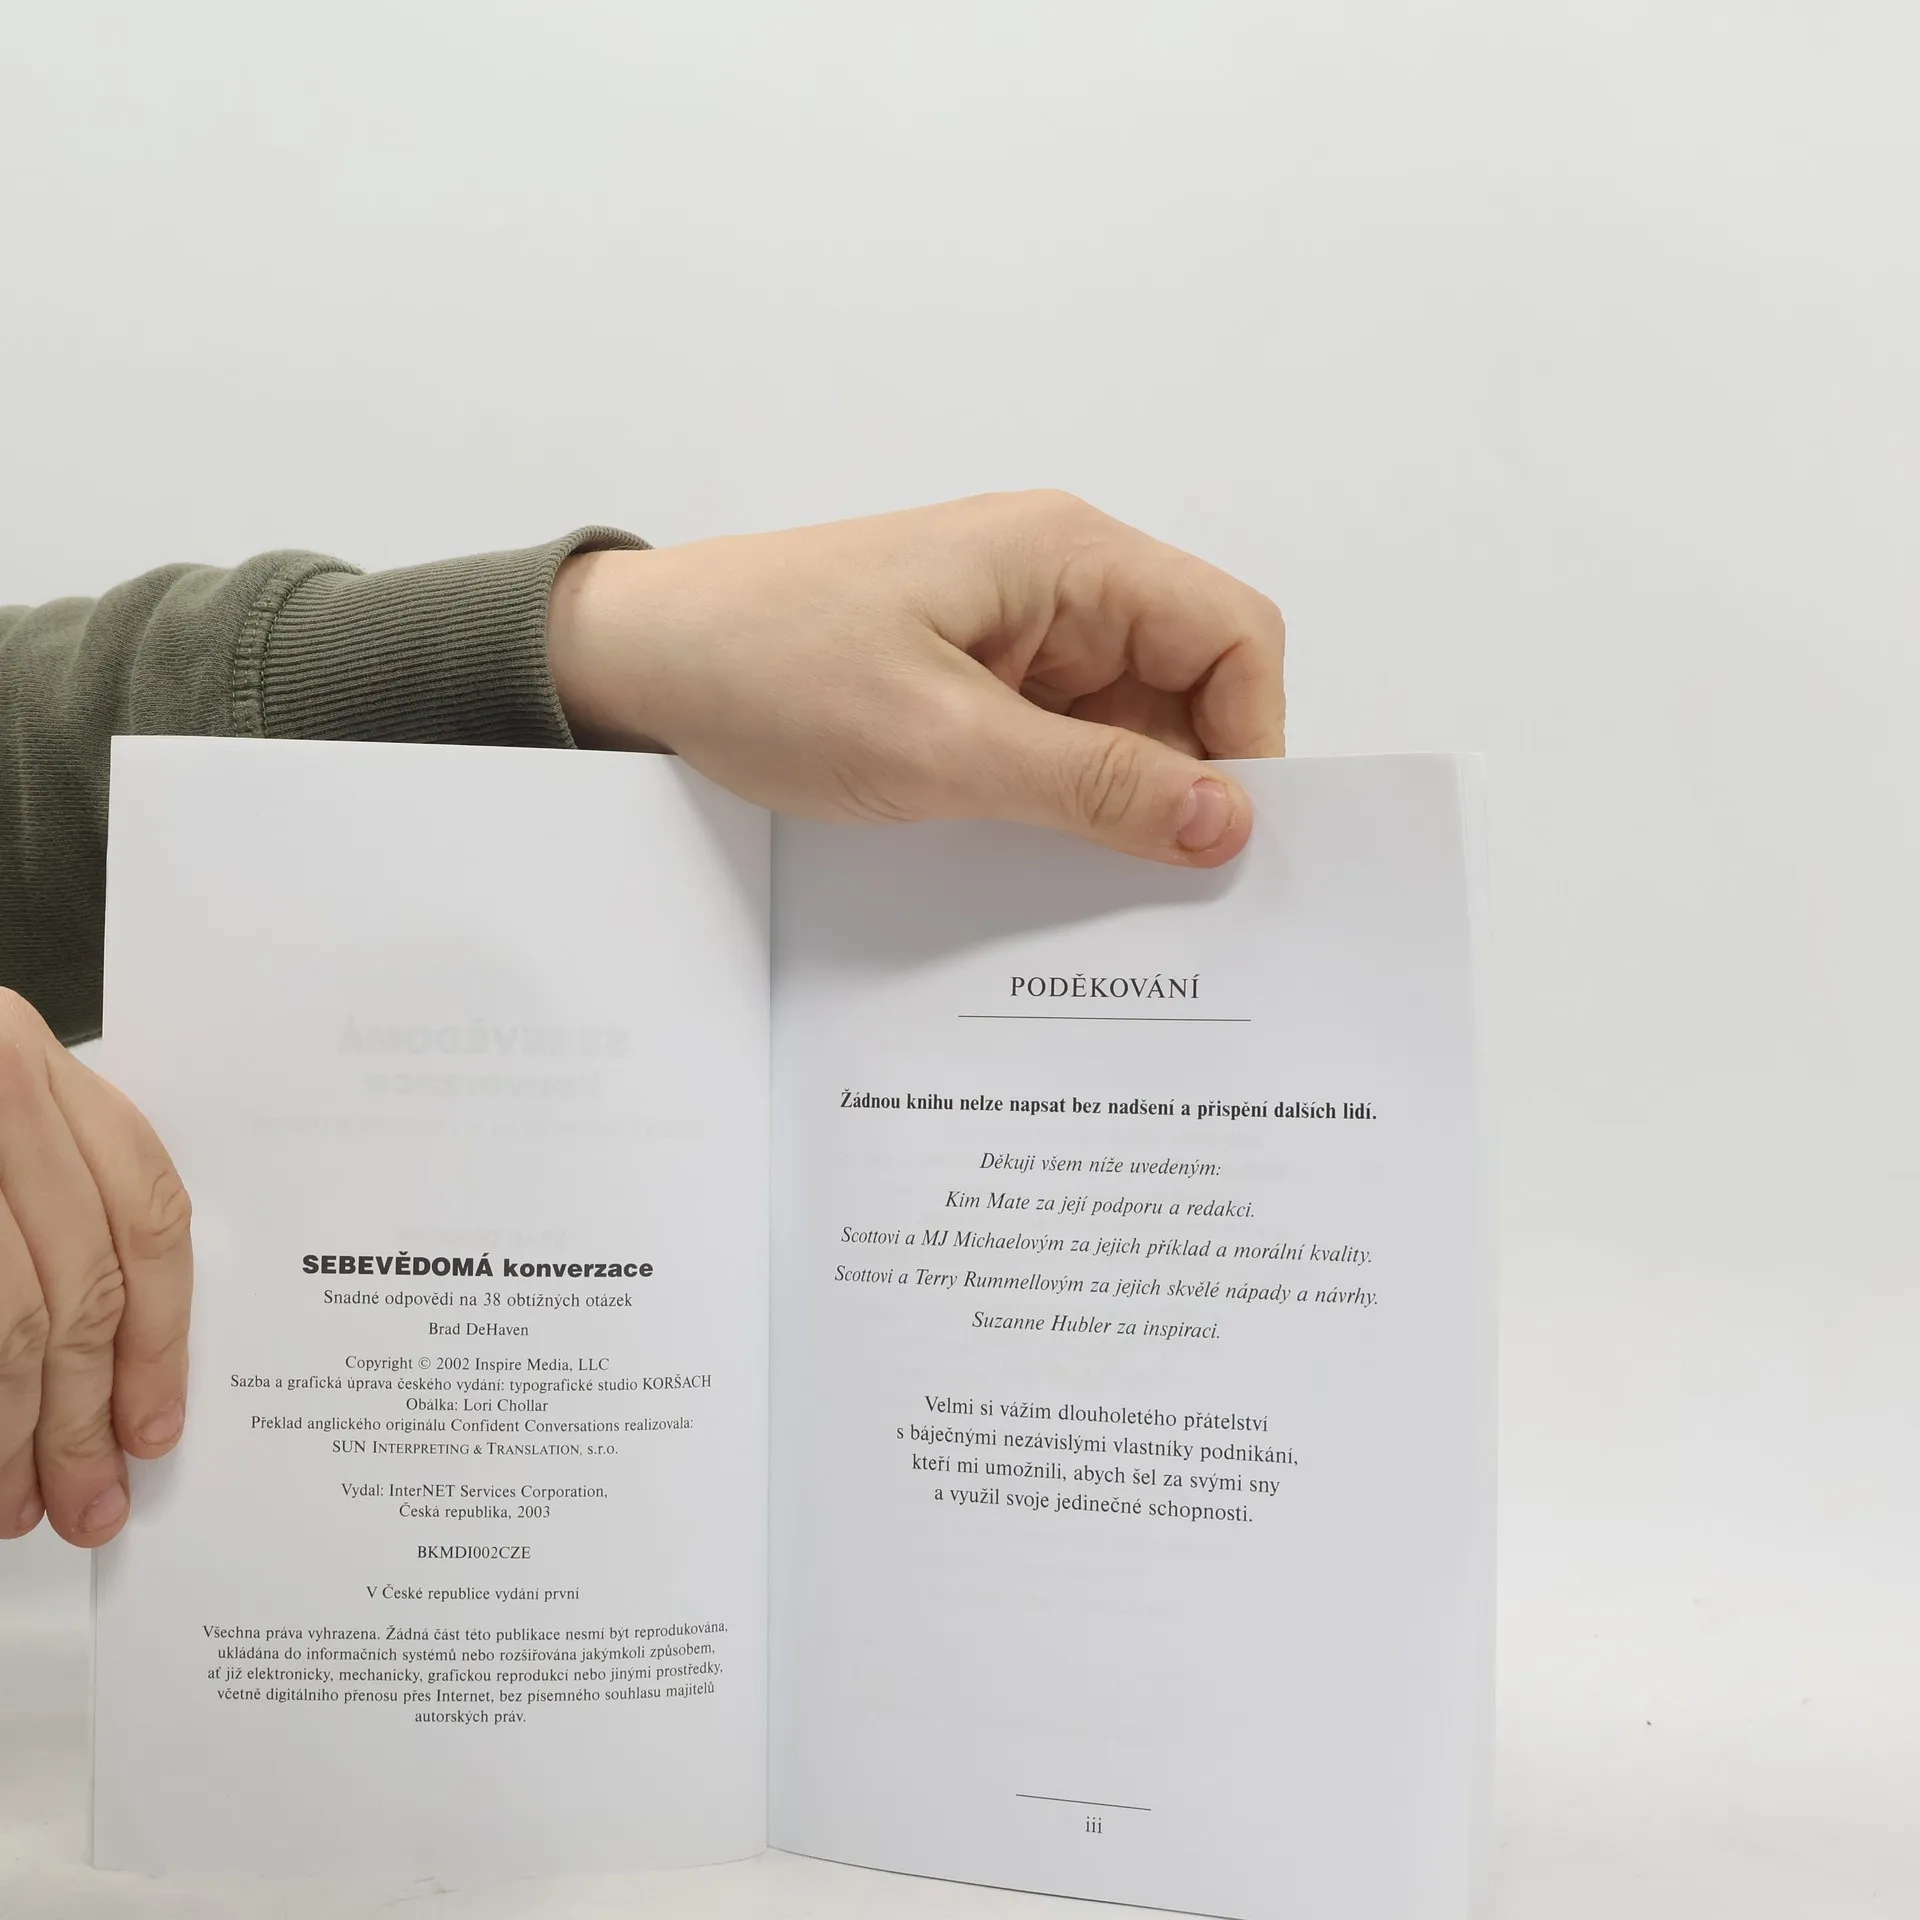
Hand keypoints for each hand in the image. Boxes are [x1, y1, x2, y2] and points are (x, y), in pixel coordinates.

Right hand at [0, 990, 192, 1545]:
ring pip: (10, 1319)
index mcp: (27, 1059)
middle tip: (89, 1499)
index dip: (158, 1333)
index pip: (143, 1210)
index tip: (154, 1424)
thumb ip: (46, 1208)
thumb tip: (106, 1365)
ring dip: (15, 1430)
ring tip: (15, 1501)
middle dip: (84, 1413)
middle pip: (78, 1284)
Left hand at [547, 492, 1285, 864]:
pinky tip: (1033, 856)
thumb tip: (1230, 823)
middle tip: (1160, 890)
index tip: (1226, 843)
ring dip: (1118, 804)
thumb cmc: (772, 669)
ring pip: (1128, 729)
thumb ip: (1093, 784)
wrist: (639, 662)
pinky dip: (1063, 804)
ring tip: (1084, 883)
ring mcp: (1017, 639)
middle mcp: (1059, 589)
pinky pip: (1060, 748)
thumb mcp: (941, 744)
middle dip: (1185, 784)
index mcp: (1069, 560)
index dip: (1251, 739)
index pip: (1231, 636)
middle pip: (1189, 688)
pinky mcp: (976, 686)